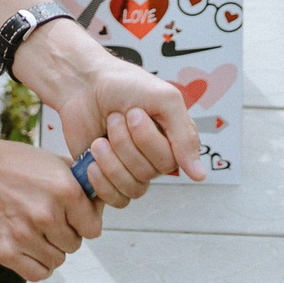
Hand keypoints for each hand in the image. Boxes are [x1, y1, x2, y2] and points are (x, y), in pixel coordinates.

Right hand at [0, 130, 101, 282]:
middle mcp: (47, 214)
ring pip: (57, 261)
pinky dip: (35, 265)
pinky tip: (25, 249)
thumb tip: (100, 203)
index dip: (82, 223)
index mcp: (65, 190)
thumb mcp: (50, 162)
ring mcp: (25, 235)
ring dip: (47, 250)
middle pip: (74, 245)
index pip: (93, 228)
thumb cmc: (7, 163)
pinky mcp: (5, 252)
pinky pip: (37, 273)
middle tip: (43, 222)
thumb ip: (79, 183)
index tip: (70, 218)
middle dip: (62, 235)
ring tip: (30, 232)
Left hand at [13, 20, 206, 191]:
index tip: (134, 112)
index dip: (146, 138)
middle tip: (114, 118)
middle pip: (148, 173)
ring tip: (99, 138)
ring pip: (133, 188)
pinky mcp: (108, 179)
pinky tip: (92, 162)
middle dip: (124, 142)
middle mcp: (154, 159)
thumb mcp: (164, 98)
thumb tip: (199, 174)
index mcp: (172, 142)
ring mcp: (131, 170)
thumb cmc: (123, 84)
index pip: (169, 161)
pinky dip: (102, 182)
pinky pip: (116, 199)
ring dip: (111, 160)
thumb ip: (185, 136)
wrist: (83, 83)